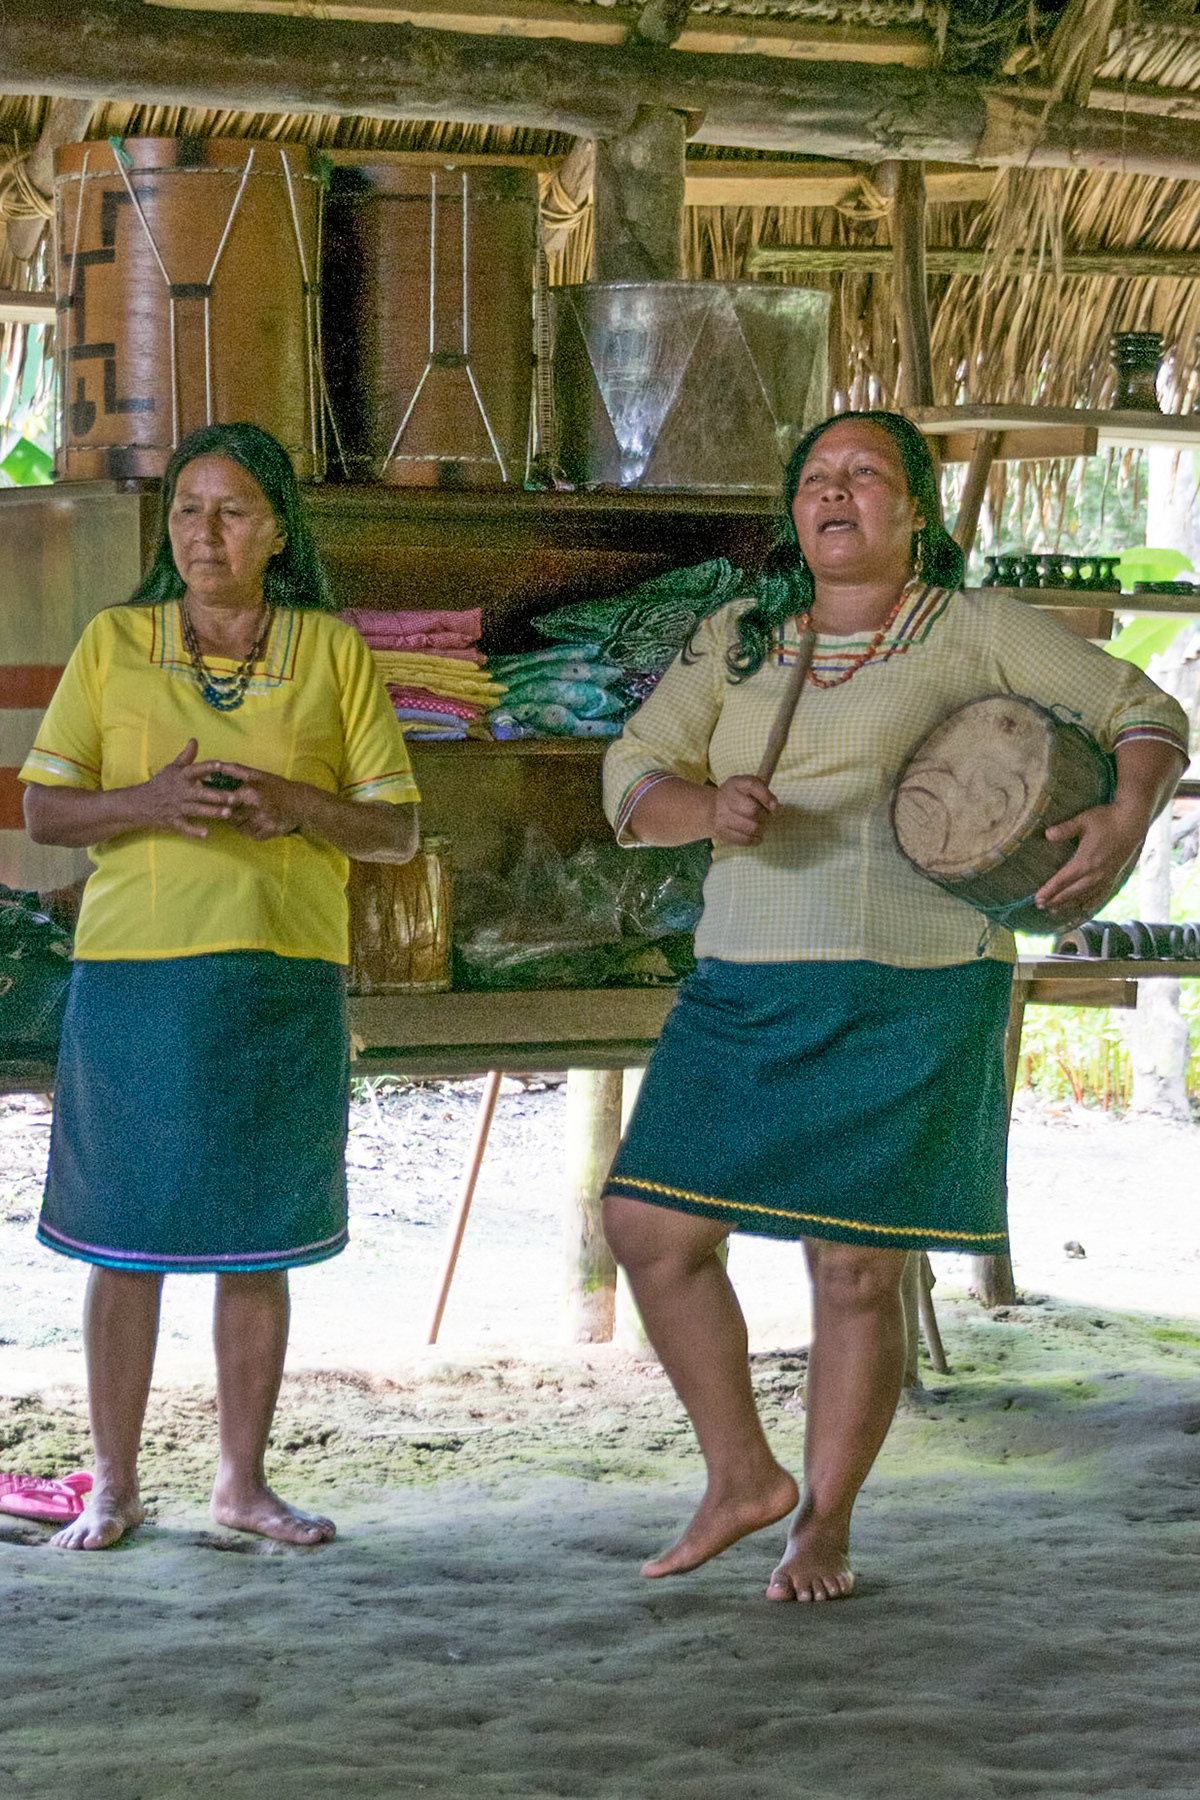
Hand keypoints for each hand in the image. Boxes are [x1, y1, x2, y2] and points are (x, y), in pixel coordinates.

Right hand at [131, 741, 240, 838]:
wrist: (140, 803)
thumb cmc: (161, 784)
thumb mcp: (172, 768)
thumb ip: (186, 756)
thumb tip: (194, 739)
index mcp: (181, 777)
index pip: (195, 770)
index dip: (207, 767)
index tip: (220, 764)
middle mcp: (181, 792)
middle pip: (201, 793)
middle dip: (217, 796)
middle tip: (234, 797)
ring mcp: (177, 807)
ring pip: (197, 810)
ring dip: (212, 812)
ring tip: (228, 813)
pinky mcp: (174, 821)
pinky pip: (185, 827)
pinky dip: (194, 831)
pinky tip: (206, 833)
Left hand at [212, 761, 311, 840]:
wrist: (301, 804)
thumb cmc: (277, 787)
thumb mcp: (257, 774)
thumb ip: (235, 770)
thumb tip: (217, 766)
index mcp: (250, 792)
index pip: (225, 799)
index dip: (218, 801)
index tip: (217, 801)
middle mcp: (254, 808)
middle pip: (229, 815)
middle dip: (228, 812)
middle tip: (237, 807)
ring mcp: (261, 822)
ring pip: (238, 827)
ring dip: (239, 822)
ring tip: (250, 813)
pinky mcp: (267, 833)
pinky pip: (250, 834)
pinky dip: (251, 830)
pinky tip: (259, 822)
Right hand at [711, 775, 777, 846]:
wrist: (711, 808)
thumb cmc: (737, 796)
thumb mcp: (748, 785)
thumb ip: (763, 790)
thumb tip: (774, 806)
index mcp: (734, 784)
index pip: (752, 785)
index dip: (765, 796)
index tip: (774, 805)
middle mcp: (725, 799)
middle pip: (753, 810)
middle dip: (764, 815)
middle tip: (764, 815)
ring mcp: (722, 817)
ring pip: (752, 828)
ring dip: (761, 828)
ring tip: (759, 824)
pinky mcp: (722, 833)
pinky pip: (746, 840)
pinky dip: (755, 839)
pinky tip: (755, 834)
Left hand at [1034, 801, 1147, 921]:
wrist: (1132, 822)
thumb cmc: (1106, 819)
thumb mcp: (1083, 821)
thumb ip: (1065, 829)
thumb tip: (1047, 834)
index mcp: (1085, 861)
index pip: (1062, 880)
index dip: (1049, 891)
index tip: (1037, 899)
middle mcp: (1095, 874)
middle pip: (1071, 892)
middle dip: (1055, 900)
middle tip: (1041, 906)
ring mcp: (1105, 877)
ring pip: (1084, 897)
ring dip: (1069, 905)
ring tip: (1056, 911)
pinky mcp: (1113, 876)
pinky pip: (1099, 895)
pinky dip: (1089, 903)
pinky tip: (1083, 907)